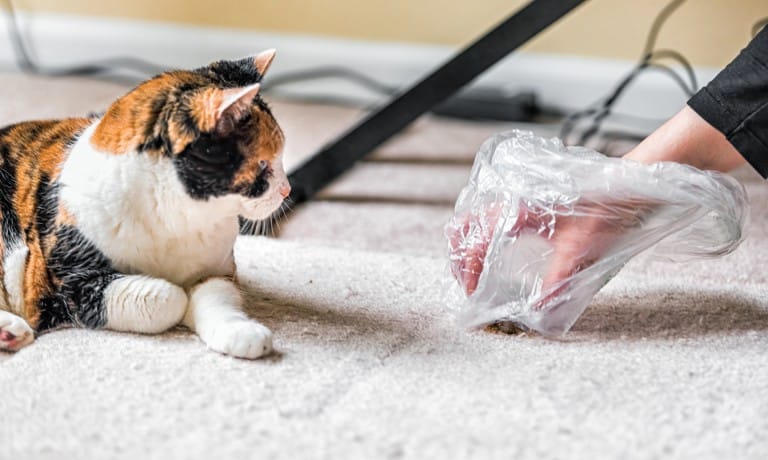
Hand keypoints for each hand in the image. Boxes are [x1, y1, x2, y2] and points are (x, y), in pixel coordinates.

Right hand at [448, 196, 651, 302]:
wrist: (624, 186)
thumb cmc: (605, 212)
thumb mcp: (581, 251)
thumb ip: (558, 280)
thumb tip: (538, 311)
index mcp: (517, 210)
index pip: (476, 241)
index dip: (469, 270)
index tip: (473, 293)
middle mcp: (510, 201)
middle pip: (463, 227)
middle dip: (458, 258)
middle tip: (467, 285)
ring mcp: (514, 199)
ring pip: (471, 220)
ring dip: (465, 246)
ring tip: (472, 272)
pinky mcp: (524, 202)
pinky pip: (487, 218)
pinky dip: (478, 237)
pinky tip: (490, 255)